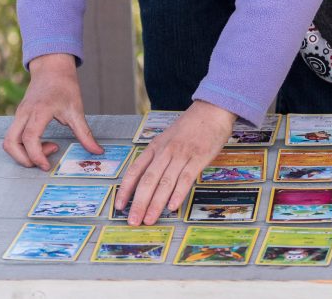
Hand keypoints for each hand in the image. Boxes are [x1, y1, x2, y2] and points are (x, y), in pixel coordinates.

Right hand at [2, 53, 102, 169]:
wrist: (52, 68)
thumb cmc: (65, 86)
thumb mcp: (77, 110)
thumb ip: (85, 133)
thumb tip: (97, 151)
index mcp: (40, 110)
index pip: (30, 138)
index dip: (36, 155)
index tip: (47, 165)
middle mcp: (24, 113)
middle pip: (10, 143)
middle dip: (24, 159)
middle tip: (45, 161)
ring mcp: (19, 115)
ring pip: (8, 141)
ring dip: (22, 153)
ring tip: (47, 148)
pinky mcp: (18, 116)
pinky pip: (13, 136)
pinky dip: (23, 146)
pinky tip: (42, 142)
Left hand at [116, 100, 234, 224]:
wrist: (212, 110)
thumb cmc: (190, 126)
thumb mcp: (168, 138)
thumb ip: (158, 156)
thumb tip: (147, 182)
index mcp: (155, 146)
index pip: (135, 170)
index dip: (125, 190)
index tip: (119, 206)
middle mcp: (166, 151)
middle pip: (148, 180)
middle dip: (139, 203)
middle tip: (133, 221)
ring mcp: (182, 154)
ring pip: (165, 182)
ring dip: (155, 203)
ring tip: (149, 219)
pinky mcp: (199, 157)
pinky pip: (186, 178)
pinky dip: (178, 193)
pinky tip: (172, 207)